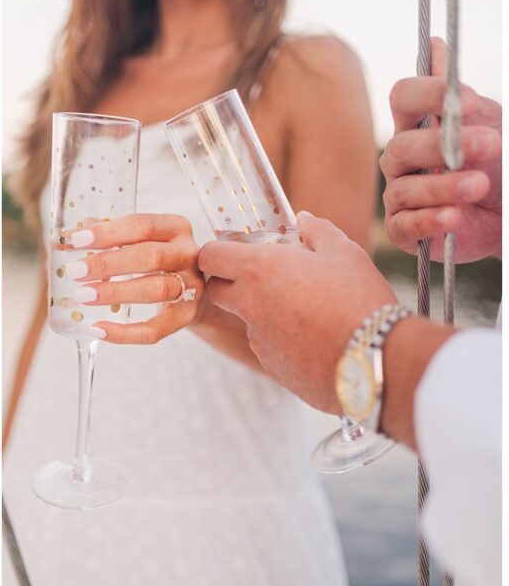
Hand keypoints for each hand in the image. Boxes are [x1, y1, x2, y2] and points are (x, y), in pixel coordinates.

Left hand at [65, 213, 203, 344]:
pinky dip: (126, 333)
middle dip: (109, 263)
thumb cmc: (154, 260)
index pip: (142, 225)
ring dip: (116, 292)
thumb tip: (65, 238)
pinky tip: (99, 328)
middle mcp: (188, 254)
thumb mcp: (134, 241)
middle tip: (76, 271)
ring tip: (84, 296)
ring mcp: (192, 286)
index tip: (77, 240)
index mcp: (174, 227)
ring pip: (157, 289)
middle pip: (151, 256)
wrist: (189, 291)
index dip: (109, 232)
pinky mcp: (187, 316)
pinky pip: (156, 329)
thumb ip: (104, 236)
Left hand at [199, 212, 396, 414]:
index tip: (232, 252)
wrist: (376, 359)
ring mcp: (258, 340)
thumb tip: (304, 219)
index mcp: (259, 270)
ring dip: (264, 312)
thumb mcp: (344, 254)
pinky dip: (283, 340)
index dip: (216, 252)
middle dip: (229, 282)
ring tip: (307, 310)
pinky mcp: (271, 366)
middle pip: (216, 291)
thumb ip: (318, 232)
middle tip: (263, 277)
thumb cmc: (360, 300)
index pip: (209, 257)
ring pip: (247, 320)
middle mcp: (249, 306)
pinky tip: (316, 338)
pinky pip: (269, 347)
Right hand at [380, 37, 501, 261]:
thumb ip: (459, 95)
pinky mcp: (404, 229)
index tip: (467, 100)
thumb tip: (435, 45)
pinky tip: (453, 216)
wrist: (508, 209)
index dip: (428, 94)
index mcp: (420, 123)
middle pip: (401, 145)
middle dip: (442, 146)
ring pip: (404, 189)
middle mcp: (403, 157)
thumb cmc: (498, 163)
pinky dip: (428, 220)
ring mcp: (401, 194)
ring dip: (443, 187)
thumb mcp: (490, 122)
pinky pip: (403, 225)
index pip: (403, 96)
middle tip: (488, 144)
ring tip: (479, 185)